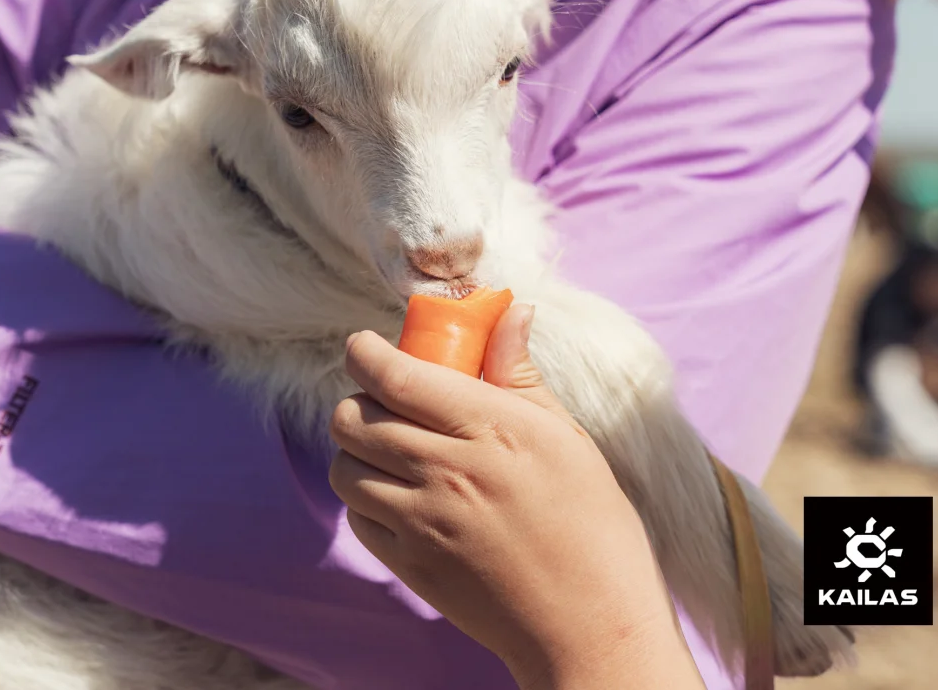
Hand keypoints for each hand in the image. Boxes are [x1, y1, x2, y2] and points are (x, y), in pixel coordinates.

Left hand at [328, 303, 703, 689]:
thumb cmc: (592, 523)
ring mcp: (424, 524)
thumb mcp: (565, 434)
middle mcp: (446, 472)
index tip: (365, 345)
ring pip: (345, 467)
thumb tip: (511, 310)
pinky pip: (358, 517)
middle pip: (355, 418)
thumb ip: (520, 372)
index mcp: (488, 428)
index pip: (396, 377)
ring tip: (392, 446)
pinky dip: (364, 496)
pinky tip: (399, 492)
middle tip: (386, 398)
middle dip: (359, 397)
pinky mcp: (413, 568)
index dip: (365, 353)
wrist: (592, 627)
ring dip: (356, 448)